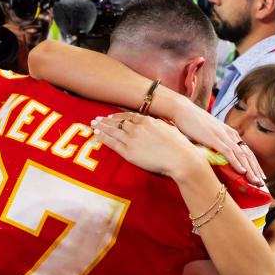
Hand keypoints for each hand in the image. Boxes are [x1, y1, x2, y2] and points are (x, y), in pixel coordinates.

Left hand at [90, 113, 208, 180]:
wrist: (180, 158)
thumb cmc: (180, 146)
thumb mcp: (170, 129)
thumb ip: (160, 125)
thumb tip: (157, 124)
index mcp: (148, 121)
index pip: (129, 116)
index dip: (118, 116)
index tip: (111, 116)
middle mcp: (138, 127)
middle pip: (118, 122)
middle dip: (106, 120)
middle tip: (97, 119)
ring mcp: (132, 139)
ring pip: (113, 130)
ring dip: (101, 127)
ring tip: (93, 125)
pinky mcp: (129, 152)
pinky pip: (112, 143)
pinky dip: (104, 138)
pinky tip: (97, 135)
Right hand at [169, 98, 265, 184]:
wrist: (182, 110)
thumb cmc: (193, 122)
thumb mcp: (209, 134)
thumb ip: (216, 143)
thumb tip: (216, 155)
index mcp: (230, 133)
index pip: (246, 151)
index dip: (254, 165)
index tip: (259, 176)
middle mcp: (230, 134)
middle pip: (248, 155)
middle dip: (256, 170)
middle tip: (262, 183)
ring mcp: (223, 136)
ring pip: (241, 155)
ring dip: (250, 170)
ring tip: (256, 181)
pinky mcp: (215, 138)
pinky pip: (229, 152)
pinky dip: (236, 162)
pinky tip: (242, 171)